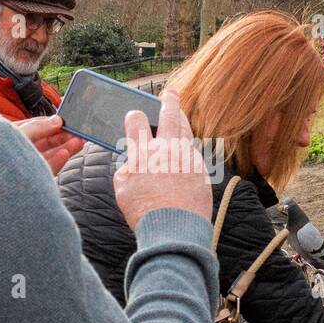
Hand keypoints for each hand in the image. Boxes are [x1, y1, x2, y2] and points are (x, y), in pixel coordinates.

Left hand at [15, 114, 84, 174]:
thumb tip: (57, 120)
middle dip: (62, 137)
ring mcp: (23, 167)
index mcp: (9, 137)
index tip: (67, 122)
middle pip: (43, 143)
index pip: (34, 128)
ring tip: (79, 141)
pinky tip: (65, 153)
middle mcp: (17, 152)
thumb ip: (38, 127)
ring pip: (47, 156)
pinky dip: (57, 161)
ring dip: (64, 148)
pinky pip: (46, 170)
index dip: (51, 124)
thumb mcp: (17, 132)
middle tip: (78, 133)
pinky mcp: (29, 181)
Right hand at [113, 88, 211, 230]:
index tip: (135, 116)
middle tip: (170, 93)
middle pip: (169, 115)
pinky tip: (184, 149)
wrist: (174, 229)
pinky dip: (187, 147)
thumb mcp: (123, 189)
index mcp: (143, 152)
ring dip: (181, 119)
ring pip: (186, 129)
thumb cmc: (144, 212)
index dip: (135, 116)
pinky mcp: (200, 168)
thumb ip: (126, 168)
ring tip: (179, 114)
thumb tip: (132, 161)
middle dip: (169, 100)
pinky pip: (193, 151)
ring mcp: (186, 156)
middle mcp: (166, 149)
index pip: (137, 121)